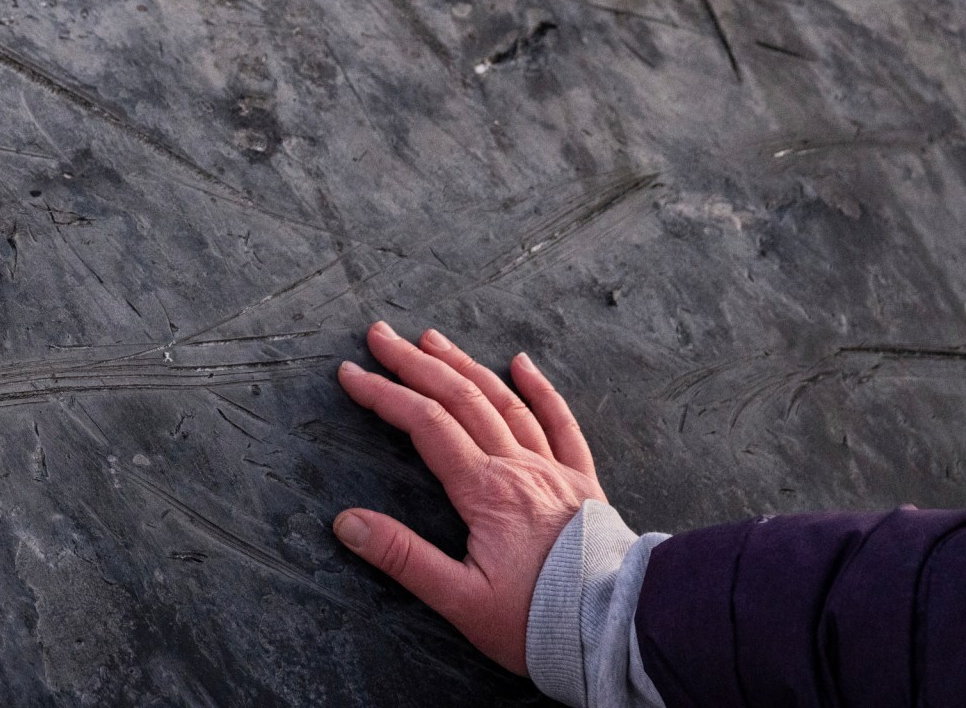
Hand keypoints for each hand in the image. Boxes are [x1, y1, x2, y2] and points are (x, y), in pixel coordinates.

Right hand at [331, 322, 603, 675]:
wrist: (618, 629)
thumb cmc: (540, 621)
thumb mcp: (460, 600)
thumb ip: (403, 557)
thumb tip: (346, 523)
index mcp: (485, 491)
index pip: (424, 424)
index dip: (383, 393)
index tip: (350, 374)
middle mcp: (518, 467)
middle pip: (459, 398)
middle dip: (414, 363)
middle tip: (379, 336)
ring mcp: (553, 470)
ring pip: (503, 401)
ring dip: (464, 364)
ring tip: (431, 339)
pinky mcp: (582, 482)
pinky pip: (561, 423)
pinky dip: (540, 389)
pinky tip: (521, 363)